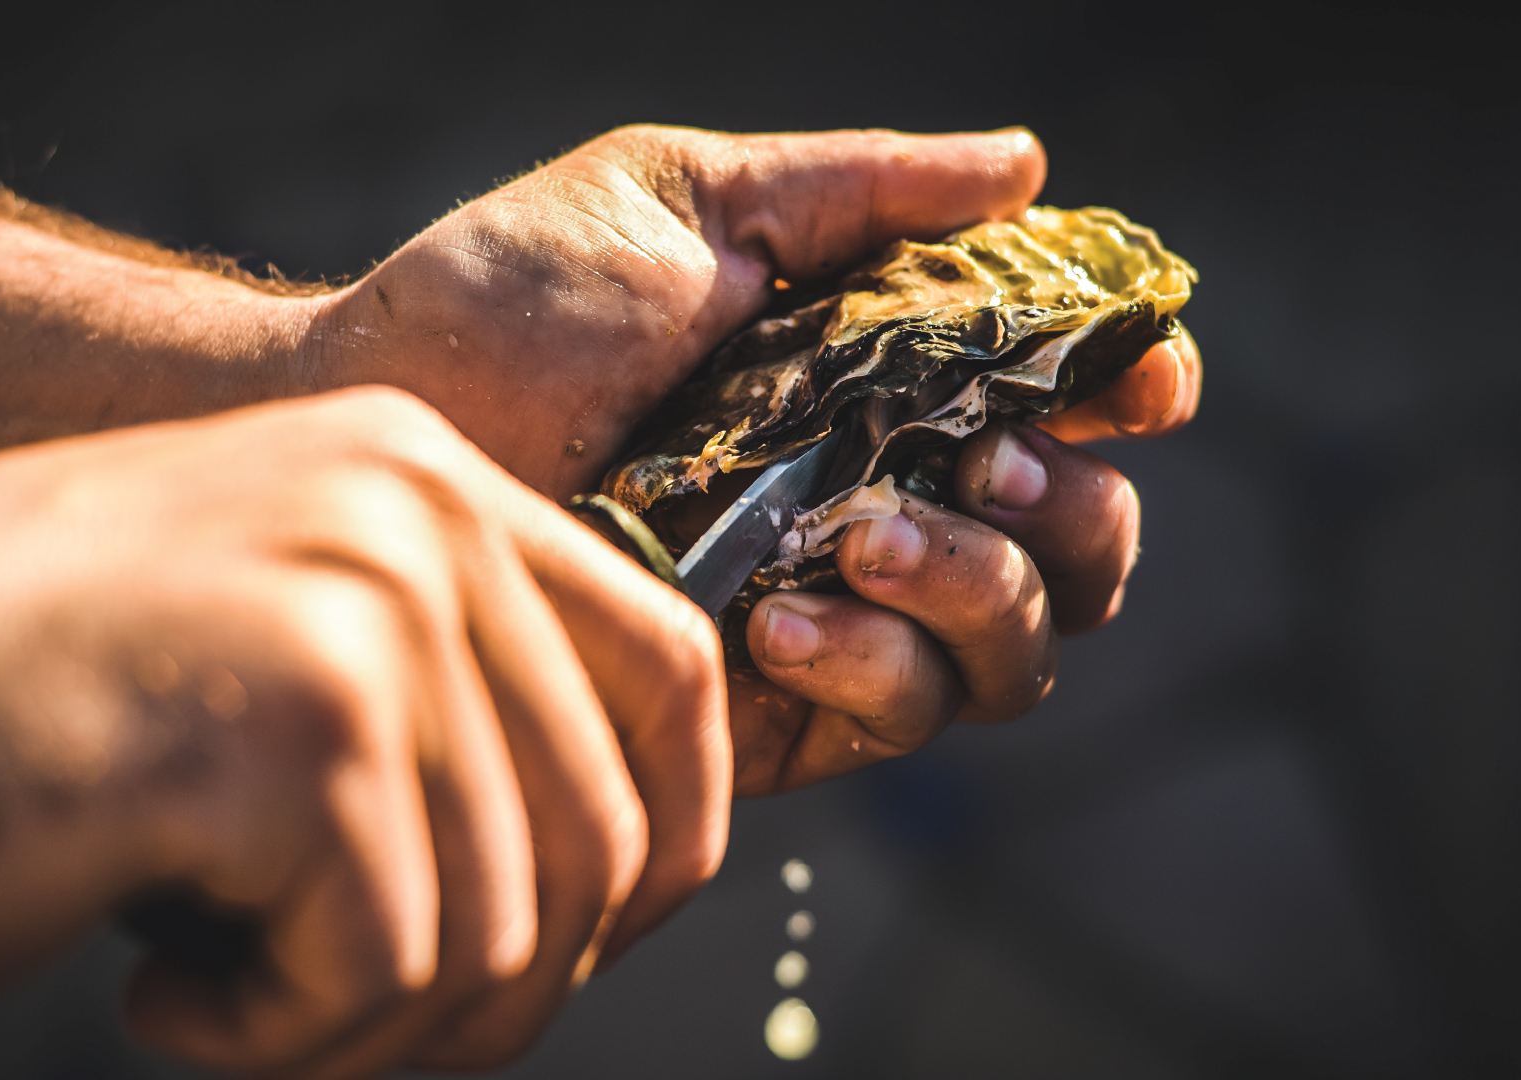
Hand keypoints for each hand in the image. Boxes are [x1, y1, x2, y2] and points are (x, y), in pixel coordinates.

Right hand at [0, 387, 726, 1076]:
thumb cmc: (13, 715)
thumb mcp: (279, 654)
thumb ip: (447, 710)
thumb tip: (616, 869)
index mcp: (428, 482)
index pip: (671, 669)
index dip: (672, 841)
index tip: (586, 944)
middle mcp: (416, 512)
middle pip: (600, 833)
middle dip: (498, 992)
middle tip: (342, 1022)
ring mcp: (362, 603)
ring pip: (503, 927)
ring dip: (370, 1029)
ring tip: (227, 996)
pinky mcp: (294, 721)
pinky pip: (385, 967)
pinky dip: (278, 1035)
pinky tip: (163, 989)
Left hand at [307, 125, 1198, 794]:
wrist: (383, 420)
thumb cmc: (519, 297)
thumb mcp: (693, 202)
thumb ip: (864, 193)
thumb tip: (1028, 166)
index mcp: (886, 378)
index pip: (1065, 404)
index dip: (1130, 394)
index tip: (1137, 384)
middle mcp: (885, 496)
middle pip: (1080, 547)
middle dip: (1071, 511)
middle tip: (985, 461)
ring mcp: (839, 609)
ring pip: (1019, 652)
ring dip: (981, 591)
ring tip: (862, 534)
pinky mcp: (776, 713)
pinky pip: (904, 720)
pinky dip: (880, 670)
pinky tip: (780, 616)